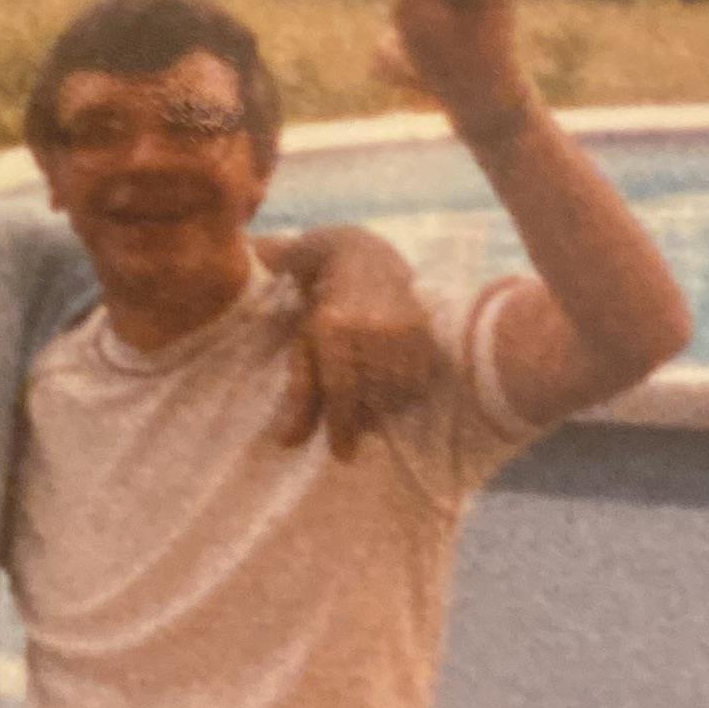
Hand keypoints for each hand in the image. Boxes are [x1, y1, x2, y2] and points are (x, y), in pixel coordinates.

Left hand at [266, 225, 435, 460]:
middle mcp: (368, 327)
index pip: (341, 390)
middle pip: (370, 395)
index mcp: (332, 329)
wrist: (361, 254)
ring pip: (396, 389)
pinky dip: (406, 391)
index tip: (342, 453)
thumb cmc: (321, 304)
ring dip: (384, 408)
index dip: (342, 427)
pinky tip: (392, 390)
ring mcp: (399, 326)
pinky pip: (419, 376)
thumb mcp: (303, 341)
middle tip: (354, 433)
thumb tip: (287, 443)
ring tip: (370, 408)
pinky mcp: (422, 326)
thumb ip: (298, 392)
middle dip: (362, 420)